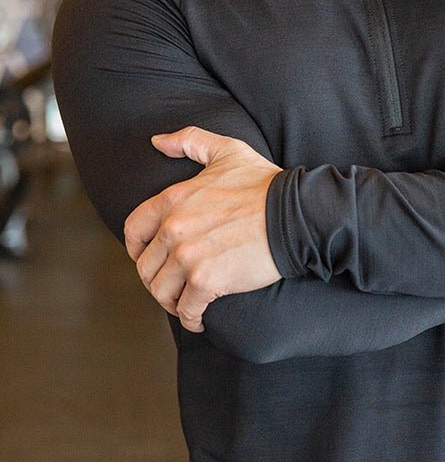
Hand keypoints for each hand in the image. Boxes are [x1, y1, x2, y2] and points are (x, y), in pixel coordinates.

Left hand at [124, 126, 282, 331]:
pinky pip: (186, 309)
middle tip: (171, 287)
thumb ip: (190, 141)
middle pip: (145, 267)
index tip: (148, 258)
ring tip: (184, 306)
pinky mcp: (207, 281)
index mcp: (172, 200)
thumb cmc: (265, 184)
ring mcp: (187, 256)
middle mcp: (172, 229)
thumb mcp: (226, 151)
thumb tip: (158, 141)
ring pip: (161, 291)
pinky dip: (190, 319)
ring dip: (171, 303)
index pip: (133, 230)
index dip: (136, 249)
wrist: (293, 215)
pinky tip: (199, 321)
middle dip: (156, 280)